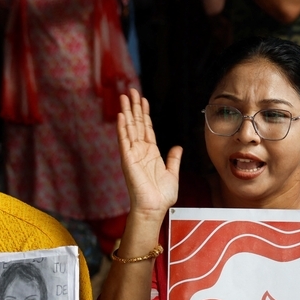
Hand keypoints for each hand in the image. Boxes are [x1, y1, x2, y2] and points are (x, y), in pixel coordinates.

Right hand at [117, 89, 181, 219]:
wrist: (154, 208)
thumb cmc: (162, 196)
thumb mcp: (173, 173)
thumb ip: (174, 159)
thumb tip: (177, 147)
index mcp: (151, 153)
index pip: (146, 128)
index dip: (145, 113)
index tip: (143, 100)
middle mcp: (140, 151)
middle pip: (136, 124)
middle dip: (134, 107)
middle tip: (131, 91)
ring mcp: (133, 154)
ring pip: (129, 128)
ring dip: (126, 112)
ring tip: (124, 97)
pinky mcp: (128, 160)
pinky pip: (124, 141)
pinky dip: (122, 129)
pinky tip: (121, 116)